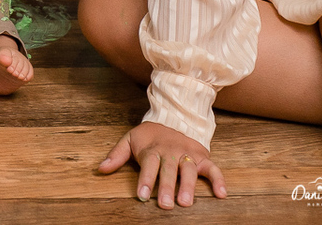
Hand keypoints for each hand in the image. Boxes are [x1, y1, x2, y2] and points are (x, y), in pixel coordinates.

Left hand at [99, 122, 225, 208]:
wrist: (172, 117)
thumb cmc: (149, 136)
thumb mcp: (129, 140)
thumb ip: (116, 155)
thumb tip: (100, 169)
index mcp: (153, 149)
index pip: (148, 165)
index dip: (145, 180)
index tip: (142, 195)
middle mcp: (171, 152)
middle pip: (169, 170)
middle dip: (167, 186)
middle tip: (166, 204)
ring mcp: (188, 155)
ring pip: (188, 170)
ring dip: (188, 186)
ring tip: (186, 202)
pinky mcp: (202, 158)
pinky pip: (213, 168)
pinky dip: (219, 180)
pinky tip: (221, 194)